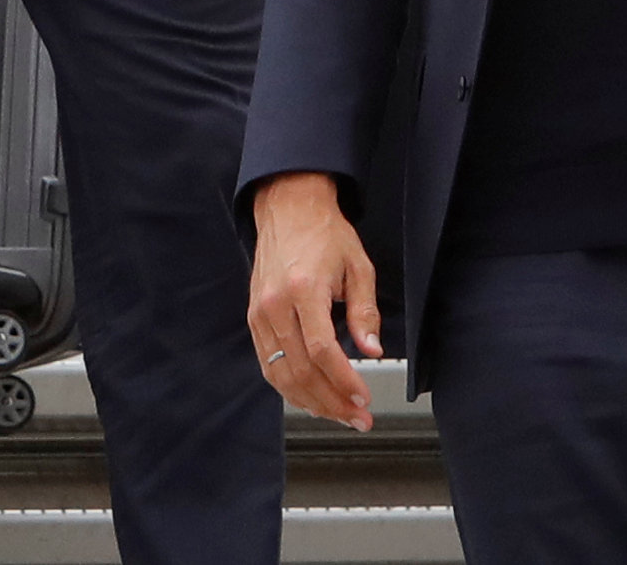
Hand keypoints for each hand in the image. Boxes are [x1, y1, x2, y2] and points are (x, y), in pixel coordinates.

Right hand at [248, 172, 381, 429]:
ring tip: (338, 414)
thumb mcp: (358, 265)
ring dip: (312, 403)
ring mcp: (261, 313)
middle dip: (332, 402)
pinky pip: (269, 365)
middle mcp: (276, 304)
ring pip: (282, 376)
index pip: (322, 350)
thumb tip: (372, 351)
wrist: (288, 208)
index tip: (363, 398)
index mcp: (304, 288)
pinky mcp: (254, 318)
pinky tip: (311, 398)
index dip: (343, 381)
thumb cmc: (324, 233)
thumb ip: (365, 311)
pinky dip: (290, 389)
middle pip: (302, 371)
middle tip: (357, 417)